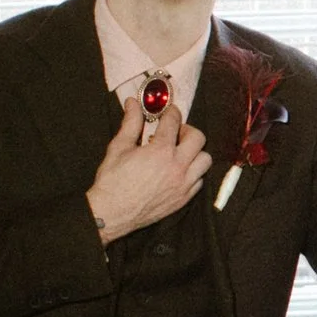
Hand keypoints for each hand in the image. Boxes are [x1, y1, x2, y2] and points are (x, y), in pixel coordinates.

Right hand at [88, 90, 212, 242]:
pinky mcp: (183, 199)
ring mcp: (183, 184)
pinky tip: (180, 171)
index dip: (172, 112)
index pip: (174, 122)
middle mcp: (177, 166)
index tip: (169, 112)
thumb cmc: (112, 180)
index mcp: (160, 151)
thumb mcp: (119, 147)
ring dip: (195, 152)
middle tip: (176, 132)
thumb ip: (130, 123)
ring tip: (180, 153)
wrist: (111, 213)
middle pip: (198, 138)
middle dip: (188, 130)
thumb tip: (132, 103)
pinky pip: (200, 181)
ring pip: (205, 160)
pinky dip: (194, 173)